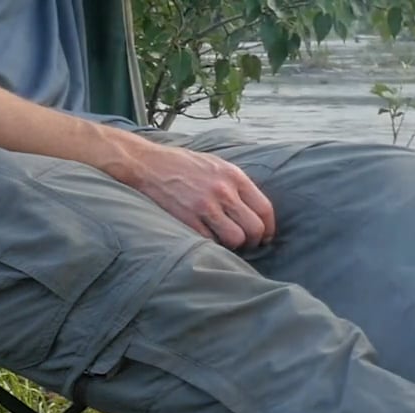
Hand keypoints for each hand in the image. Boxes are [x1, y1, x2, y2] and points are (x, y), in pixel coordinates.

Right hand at [119, 142, 275, 249]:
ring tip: (227, 243)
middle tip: (247, 244)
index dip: (269, 228)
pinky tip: (208, 239)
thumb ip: (237, 185)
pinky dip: (212, 245)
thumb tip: (256, 212)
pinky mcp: (186, 218)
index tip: (265, 236)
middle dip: (255, 241)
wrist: (146, 163)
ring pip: (236, 239)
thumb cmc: (183, 166)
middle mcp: (222, 190)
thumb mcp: (216, 165)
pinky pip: (211, 241)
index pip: (265, 209)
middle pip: (255, 228)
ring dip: (235, 246)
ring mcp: (204, 205)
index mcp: (233, 176)